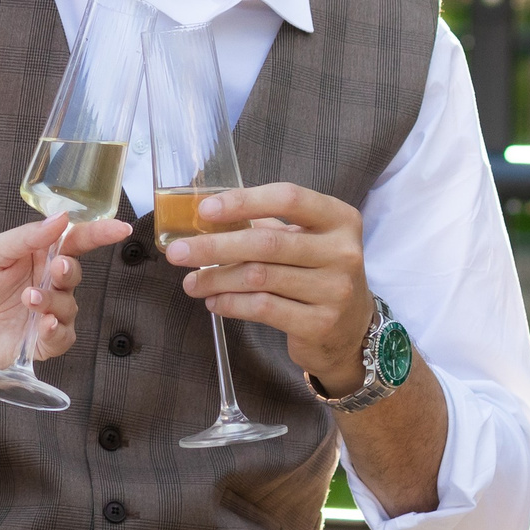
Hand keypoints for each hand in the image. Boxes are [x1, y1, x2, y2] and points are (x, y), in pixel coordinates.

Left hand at [0, 214, 131, 413]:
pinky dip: (57, 329)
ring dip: (54, 301)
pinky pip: (62, 336)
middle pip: (73, 273)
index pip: (74, 242)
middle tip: (54, 269)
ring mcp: (44, 313)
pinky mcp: (39, 342)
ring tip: (28, 299)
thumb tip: (61, 219)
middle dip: (68, 271)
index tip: (119, 228)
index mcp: (36, 256)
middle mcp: (45, 284)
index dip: (98, 234)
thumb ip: (25, 238)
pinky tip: (44, 323)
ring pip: (69, 306)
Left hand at [161, 182, 374, 391]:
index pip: (288, 198)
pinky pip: (262, 308)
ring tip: (191, 281)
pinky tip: (214, 301)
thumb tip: (209, 214)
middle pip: (266, 242)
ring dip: (216, 279)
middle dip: (215, 246)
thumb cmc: (318, 275)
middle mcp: (342, 252)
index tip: (205, 209)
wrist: (352, 331)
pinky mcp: (320, 323)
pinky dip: (230, 304)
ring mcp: (334, 290)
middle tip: (177, 252)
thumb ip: (267, 225)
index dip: (244, 201)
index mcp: (339, 219)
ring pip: (259, 278)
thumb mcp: (305, 242)